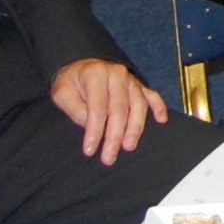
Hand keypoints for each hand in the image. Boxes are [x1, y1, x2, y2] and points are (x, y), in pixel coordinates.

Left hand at [49, 57, 167, 165]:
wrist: (82, 66)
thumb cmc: (72, 82)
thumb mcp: (62, 93)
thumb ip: (74, 109)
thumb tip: (90, 125)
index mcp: (96, 74)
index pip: (98, 107)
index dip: (94, 130)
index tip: (89, 150)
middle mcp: (117, 74)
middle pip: (119, 109)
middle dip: (115, 136)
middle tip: (109, 157)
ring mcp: (131, 79)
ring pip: (138, 105)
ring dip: (135, 128)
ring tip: (129, 146)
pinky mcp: (139, 85)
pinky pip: (152, 95)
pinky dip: (159, 107)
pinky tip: (161, 120)